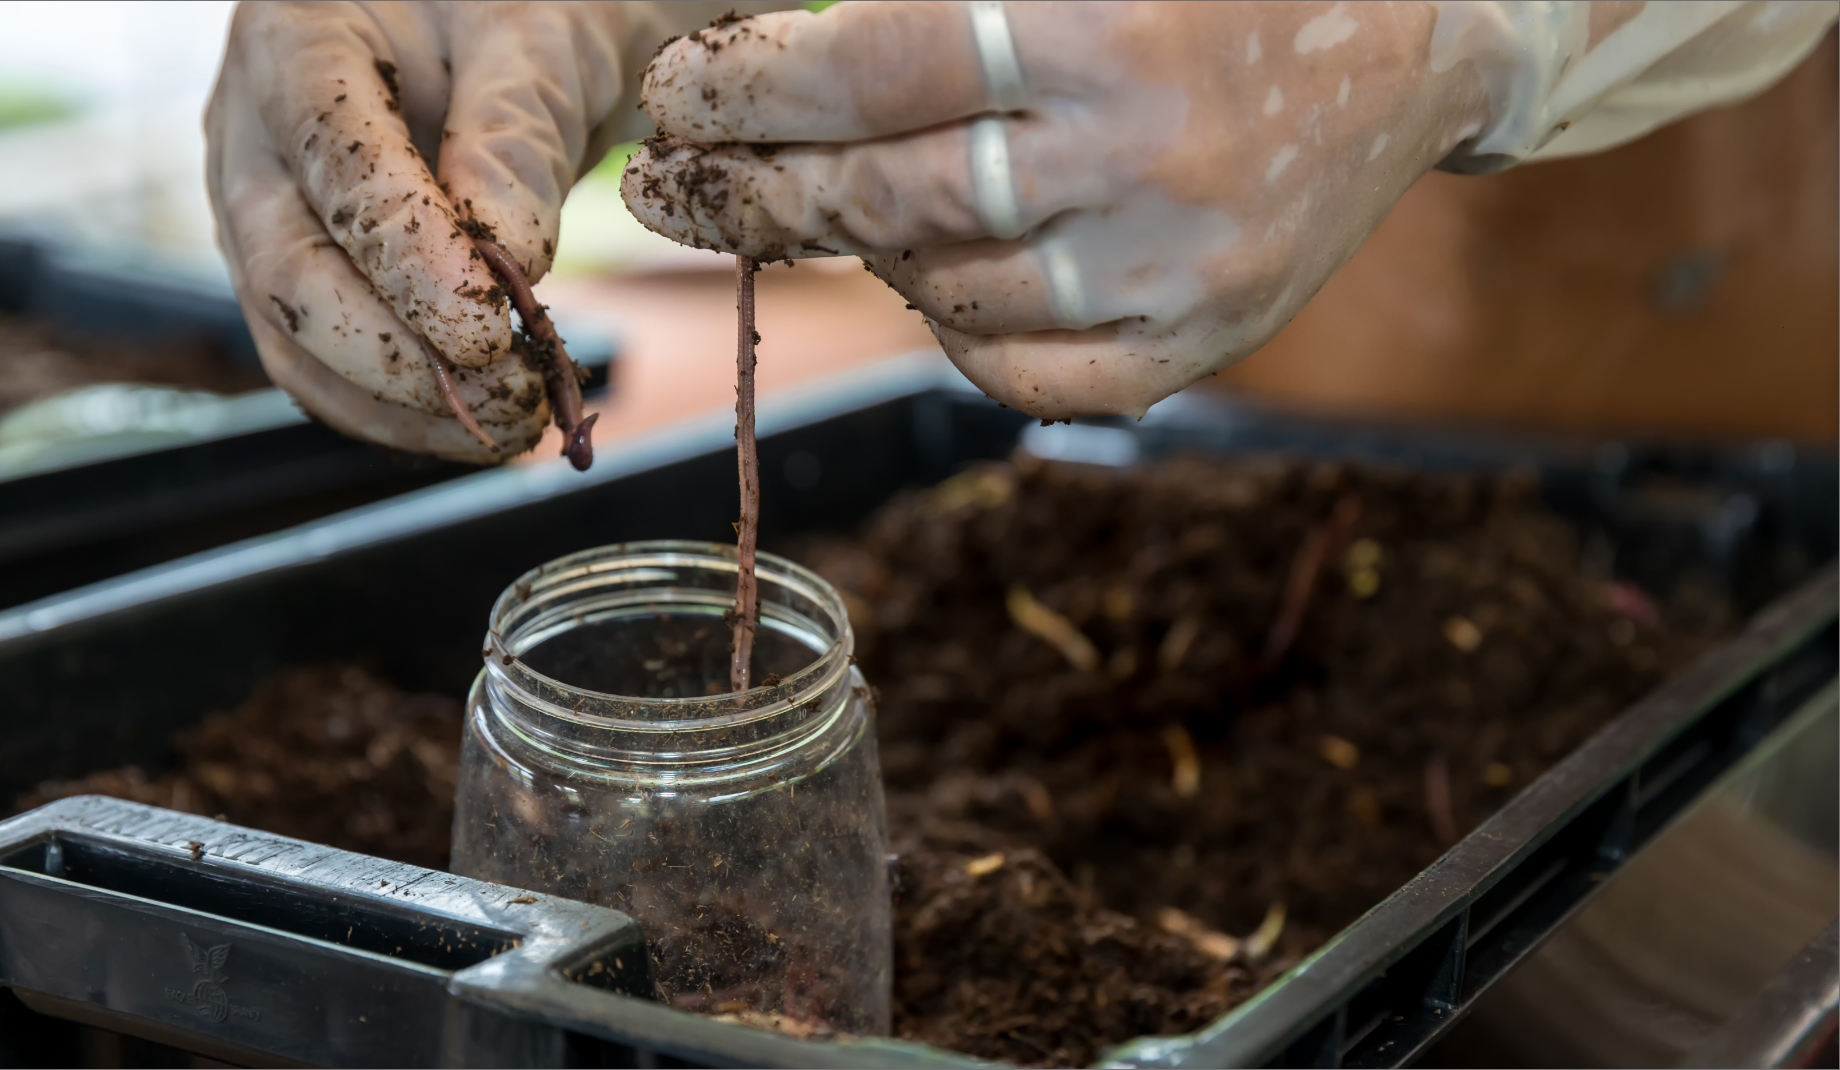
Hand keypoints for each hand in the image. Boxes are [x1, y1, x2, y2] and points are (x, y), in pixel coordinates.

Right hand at [206, 1, 747, 460]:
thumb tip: (507, 258)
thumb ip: (516, 135)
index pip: (331, 159)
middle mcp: (252, 133)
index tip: (486, 322)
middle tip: (505, 388)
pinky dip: (399, 417)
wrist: (512, 31)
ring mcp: (262, 214)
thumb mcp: (537, 37)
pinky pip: (324, 369)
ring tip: (509, 424)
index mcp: (296, 40)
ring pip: (293, 339)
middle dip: (395, 353)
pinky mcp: (299, 276)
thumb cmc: (517, 11)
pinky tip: (481, 431)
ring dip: (399, 405)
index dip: (405, 255)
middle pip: (287, 268)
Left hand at [622, 2, 1491, 419]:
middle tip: (671, 185)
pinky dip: (952, 334)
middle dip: (754, 188)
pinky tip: (929, 280)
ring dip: (859, 253)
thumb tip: (792, 40)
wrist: (1416, 36)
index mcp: (1103, 24)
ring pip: (946, 292)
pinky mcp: (1208, 340)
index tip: (675, 96)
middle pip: (888, 194)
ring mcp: (1178, 267)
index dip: (748, 85)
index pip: (872, 65)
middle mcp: (1142, 156)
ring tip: (825, 209)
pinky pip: (1027, 376)